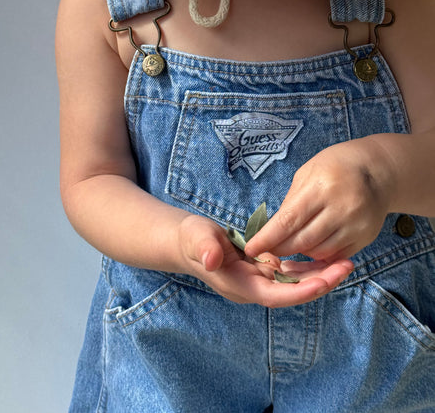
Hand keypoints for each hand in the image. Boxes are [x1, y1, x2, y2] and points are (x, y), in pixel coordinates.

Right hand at [177, 213, 353, 307]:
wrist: (187, 242)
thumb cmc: (191, 239)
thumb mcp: (196, 239)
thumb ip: (205, 248)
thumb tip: (213, 259)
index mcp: (240, 285)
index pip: (276, 295)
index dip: (300, 290)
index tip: (324, 281)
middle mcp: (254, 287)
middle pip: (293, 291)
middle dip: (321, 282)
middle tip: (347, 266)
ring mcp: (260, 279)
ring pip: (296, 282)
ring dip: (320, 274)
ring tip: (346, 261)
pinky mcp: (263, 270)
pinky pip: (291, 272)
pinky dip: (309, 265)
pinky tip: (326, 255)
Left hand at [244, 138, 390, 262]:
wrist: (377, 170)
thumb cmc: (335, 166)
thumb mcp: (307, 173)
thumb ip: (291, 202)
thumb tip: (272, 230)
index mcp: (321, 187)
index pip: (288, 220)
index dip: (267, 238)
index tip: (250, 248)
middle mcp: (341, 208)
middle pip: (302, 241)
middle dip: (280, 248)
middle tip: (266, 250)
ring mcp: (356, 225)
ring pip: (319, 252)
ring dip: (299, 252)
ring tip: (290, 243)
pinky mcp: (366, 237)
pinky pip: (335, 255)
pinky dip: (320, 254)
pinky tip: (312, 245)